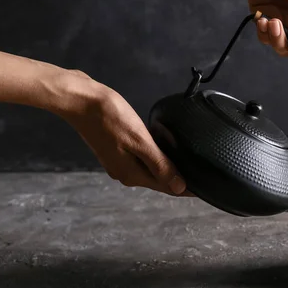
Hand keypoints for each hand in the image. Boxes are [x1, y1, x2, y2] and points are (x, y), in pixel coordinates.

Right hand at [59, 72, 192, 196]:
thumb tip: (178, 187)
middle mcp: (124, 173)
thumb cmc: (110, 117)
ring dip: (167, 167)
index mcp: (132, 174)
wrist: (81, 100)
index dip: (187, 187)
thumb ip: (159, 165)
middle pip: (159, 179)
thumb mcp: (140, 141)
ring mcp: (118, 161)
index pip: (167, 186)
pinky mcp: (116, 149)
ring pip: (150, 169)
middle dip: (179, 178)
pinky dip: (155, 156)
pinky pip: (142, 158)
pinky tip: (165, 148)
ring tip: (188, 162)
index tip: (206, 187)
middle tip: (201, 174)